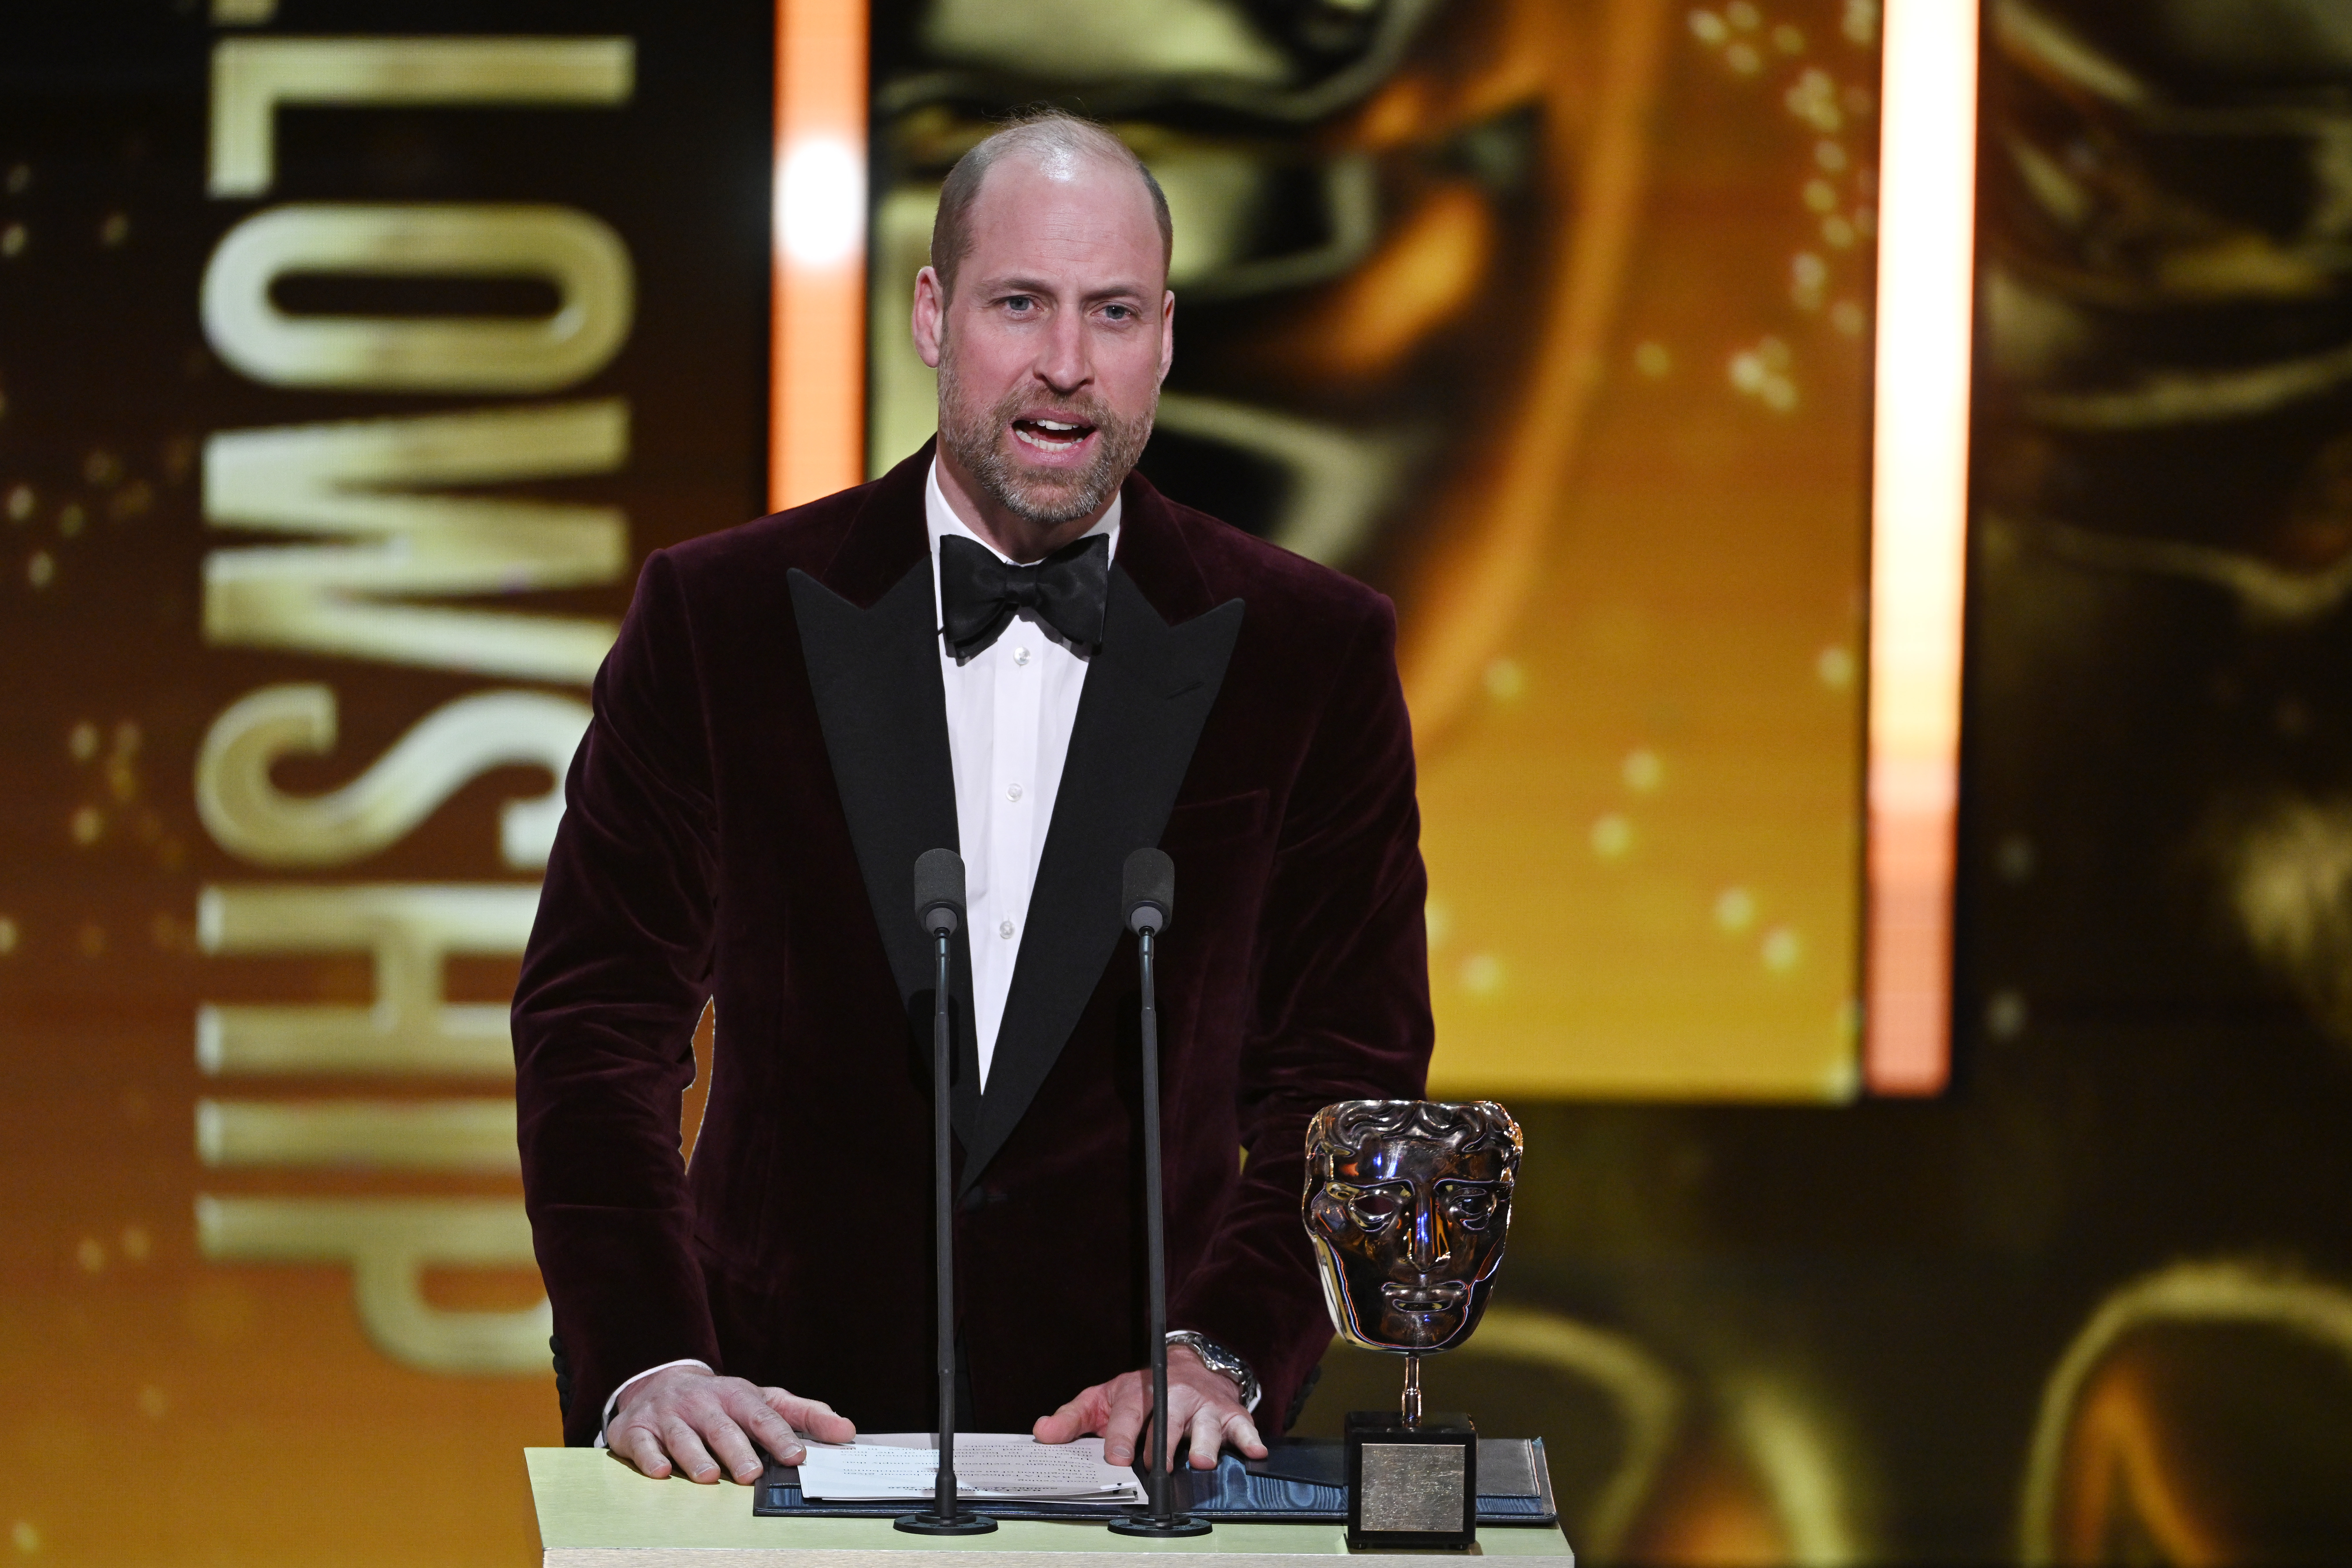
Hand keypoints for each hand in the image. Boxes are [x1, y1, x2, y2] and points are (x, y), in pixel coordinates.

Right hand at [608, 1365, 856, 1483]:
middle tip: (751, 1474)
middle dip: (738, 1450)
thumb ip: (805, 1415)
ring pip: (682, 1436)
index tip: (797, 1456)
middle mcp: (702, 1402)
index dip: (780, 1435)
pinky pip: (641, 1443)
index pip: (762, 1416)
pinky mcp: (635, 1429)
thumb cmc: (722, 1402)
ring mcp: (668, 1415)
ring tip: (708, 1477)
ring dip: (695, 1457)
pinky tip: (659, 1471)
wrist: (661, 1383)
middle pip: (722, 1427)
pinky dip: (649, 1456)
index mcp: (736, 1395)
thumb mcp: (764, 1401)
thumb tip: (847, 1431)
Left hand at [1032, 1344, 1268, 1470]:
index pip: (1129, 1415)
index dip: (1122, 1437)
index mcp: (1140, 1393)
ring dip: (1205, 1442)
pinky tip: (1255, 1450)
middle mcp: (1174, 1395)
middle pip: (1169, 1421)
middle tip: (1159, 1466)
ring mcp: (1204, 1405)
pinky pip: (1243, 1425)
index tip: (1118, 1458)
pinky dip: (1250, 1437)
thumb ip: (1072, 1418)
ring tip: (1202, 1460)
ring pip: (1206, 1424)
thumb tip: (1042, 1433)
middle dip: (1163, 1444)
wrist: (1189, 1362)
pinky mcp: (1230, 1412)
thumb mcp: (1103, 1398)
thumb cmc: (1142, 1390)